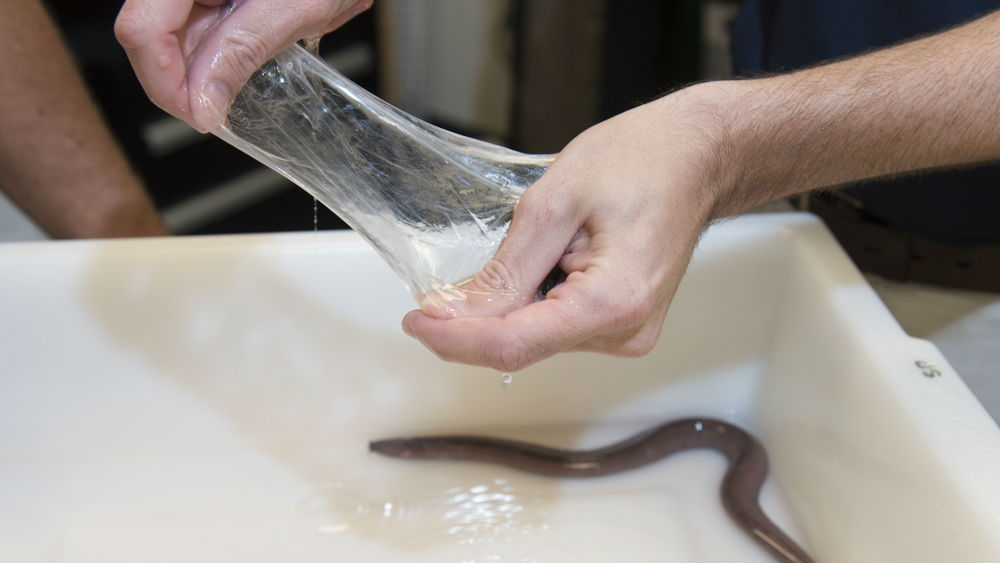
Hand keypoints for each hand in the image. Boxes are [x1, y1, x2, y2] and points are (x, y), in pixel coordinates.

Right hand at [115, 0, 372, 131]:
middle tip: (216, 111)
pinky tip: (237, 59)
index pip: (140, 29)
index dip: (164, 83)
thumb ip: (241, 52)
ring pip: (167, 34)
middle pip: (148, 34)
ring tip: (236, 80)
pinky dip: (209, 49)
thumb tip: (204, 105)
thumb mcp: (291, 7)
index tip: (199, 116)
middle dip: (180, 80)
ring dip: (197, 67)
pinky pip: (190, 23)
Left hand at [401, 85, 731, 370]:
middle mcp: (625, 332)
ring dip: (512, 301)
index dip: (454, 338)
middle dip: (479, 316)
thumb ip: (503, 269)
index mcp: (613, 303)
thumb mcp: (554, 203)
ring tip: (548, 242)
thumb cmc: (639, 162)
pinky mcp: (623, 327)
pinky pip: (556, 326)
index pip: (513, 344)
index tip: (415, 320)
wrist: (697, 157)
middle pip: (521, 344)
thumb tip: (451, 313)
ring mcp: (627, 335)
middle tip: (465, 271)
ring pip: (535, 336)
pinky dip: (535, 299)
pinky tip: (556, 258)